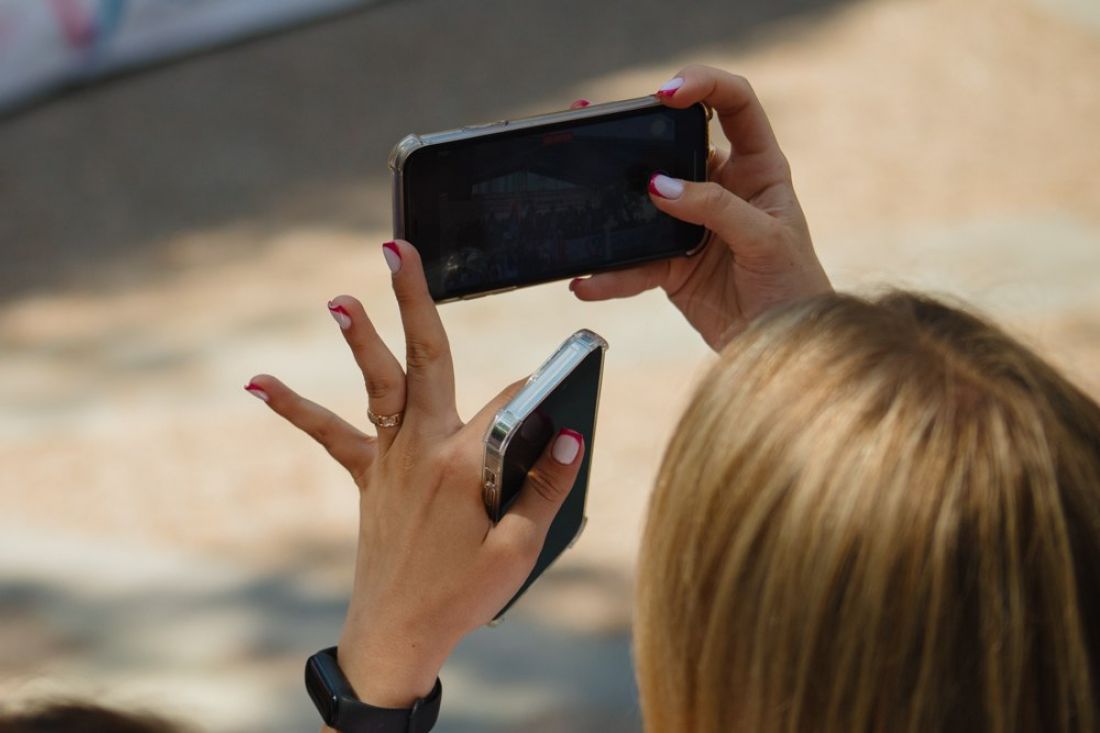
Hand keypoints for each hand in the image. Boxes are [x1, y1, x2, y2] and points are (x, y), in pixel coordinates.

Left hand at [244, 240, 584, 711]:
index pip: (513, 401)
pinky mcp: (368, 478)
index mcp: (467, 463)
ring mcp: (389, 461)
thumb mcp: (518, 549)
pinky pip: (331, 436)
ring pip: (379, 385)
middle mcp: (422, 449)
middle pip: (426, 359)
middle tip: (397, 246)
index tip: (562, 396)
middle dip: (413, 298)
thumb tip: (571, 435)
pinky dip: (295, 407)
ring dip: (359, 338)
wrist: (396, 634)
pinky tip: (258, 381)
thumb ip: (545, 487)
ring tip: (338, 296)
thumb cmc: (462, 595)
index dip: (542, 393)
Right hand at [570, 65, 831, 349]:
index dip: (705, 85)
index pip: (735, 104)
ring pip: (644, 201)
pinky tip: (589, 281)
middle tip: (605, 126)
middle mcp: (721, 188)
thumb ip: (717, 209)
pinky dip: (610, 275)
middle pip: (674, 144)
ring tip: (583, 194)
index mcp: (758, 167)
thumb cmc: (794, 288)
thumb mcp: (766, 241)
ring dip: (612, 199)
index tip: (668, 93)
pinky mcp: (671, 264)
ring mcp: (691, 224)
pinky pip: (633, 262)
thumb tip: (660, 187)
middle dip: (638, 132)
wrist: (783, 346)